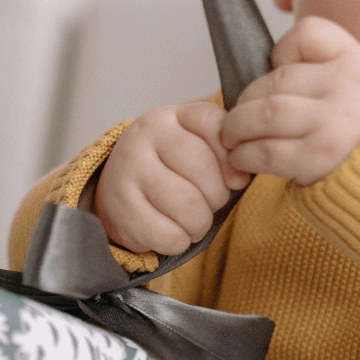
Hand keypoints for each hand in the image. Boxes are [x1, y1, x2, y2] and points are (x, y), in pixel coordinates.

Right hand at [95, 98, 250, 254]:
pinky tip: (175, 235)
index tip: (233, 179)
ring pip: (187, 205)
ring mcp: (127, 169)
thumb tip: (239, 178)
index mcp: (169, 117)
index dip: (232, 159)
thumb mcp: (194, 145)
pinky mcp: (119, 207)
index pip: (214, 127)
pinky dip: (179, 242)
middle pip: (202, 167)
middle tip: (210, 205)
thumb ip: (224, 150)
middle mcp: (144, 136)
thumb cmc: (169, 167)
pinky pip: (167, 234)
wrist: (119, 188)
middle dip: (217, 196)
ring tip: (195, 223)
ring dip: (200, 224)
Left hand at [221, 17, 359, 185]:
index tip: (278, 69)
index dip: (284, 50)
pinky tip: (243, 158)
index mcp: (359, 62)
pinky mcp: (317, 158)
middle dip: (247, 99)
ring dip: (237, 127)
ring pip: (265, 113)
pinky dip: (244, 154)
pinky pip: (265, 150)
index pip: (308, 33)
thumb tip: (271, 69)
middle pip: (277, 79)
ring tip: (232, 137)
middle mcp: (348, 87)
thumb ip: (326, 69)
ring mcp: (332, 123)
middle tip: (238, 115)